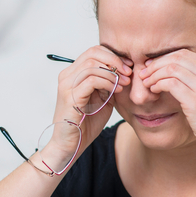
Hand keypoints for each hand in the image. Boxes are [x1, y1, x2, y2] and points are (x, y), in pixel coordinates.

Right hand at [39, 46, 131, 170]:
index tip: (128, 67)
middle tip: (129, 73)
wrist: (71, 145)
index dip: (114, 56)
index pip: (94, 51)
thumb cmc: (86, 124)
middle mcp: (67, 75)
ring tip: (124, 83)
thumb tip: (123, 71)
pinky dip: (108, 82)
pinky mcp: (70, 96)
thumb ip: (109, 84)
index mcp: (73, 73)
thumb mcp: (103, 99)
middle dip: (115, 61)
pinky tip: (116, 91)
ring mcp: (67, 85)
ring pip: (93, 64)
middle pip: (93, 52)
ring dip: (113, 73)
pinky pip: (91, 79)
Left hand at [139, 49, 195, 162]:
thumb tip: (175, 73)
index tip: (152, 66)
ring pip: (172, 69)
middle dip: (156, 64)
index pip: (186, 54)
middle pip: (178, 57)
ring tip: (146, 83)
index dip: (165, 58)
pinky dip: (158, 84)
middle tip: (144, 73)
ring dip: (154, 74)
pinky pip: (171, 84)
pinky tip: (153, 91)